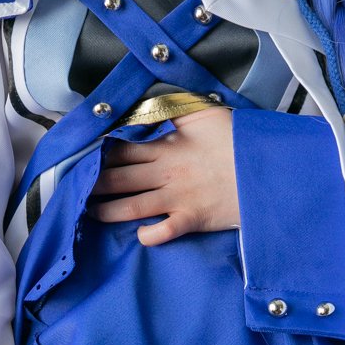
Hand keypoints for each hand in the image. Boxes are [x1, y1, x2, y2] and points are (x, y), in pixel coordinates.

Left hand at [87, 105, 239, 244]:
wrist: (266, 167)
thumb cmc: (237, 138)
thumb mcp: (204, 113)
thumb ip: (175, 110)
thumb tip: (151, 108)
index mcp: (166, 145)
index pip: (122, 149)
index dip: (100, 154)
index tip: (86, 157)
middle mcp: (165, 172)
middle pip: (118, 178)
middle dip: (94, 183)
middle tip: (77, 188)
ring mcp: (177, 197)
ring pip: (131, 206)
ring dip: (108, 211)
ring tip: (91, 213)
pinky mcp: (192, 219)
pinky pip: (163, 232)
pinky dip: (149, 235)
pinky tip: (141, 236)